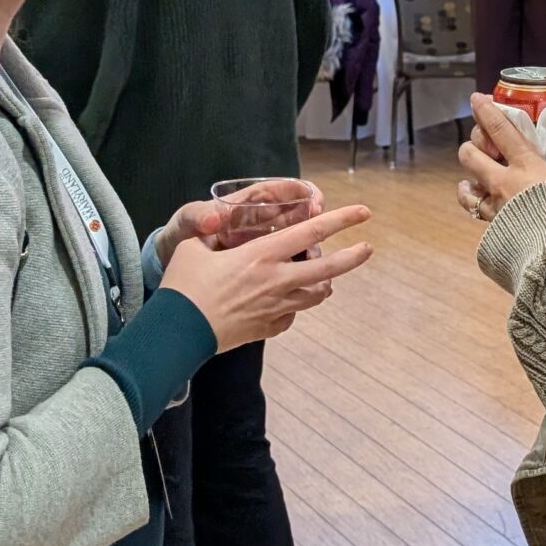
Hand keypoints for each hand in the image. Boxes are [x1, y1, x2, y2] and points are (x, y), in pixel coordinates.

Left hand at [157, 179, 326, 257]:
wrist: (172, 267)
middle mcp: (258, 224)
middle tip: (322, 222)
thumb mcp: (186, 225)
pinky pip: (286, 269)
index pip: (275, 192)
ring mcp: (262, 248)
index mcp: (242, 207)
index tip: (314, 200)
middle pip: (293, 215)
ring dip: (309, 249)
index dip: (297, 192)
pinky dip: (298, 274)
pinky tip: (308, 284)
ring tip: (315, 259)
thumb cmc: (181, 237)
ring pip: (296, 243)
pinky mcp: (262, 271)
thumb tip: (212, 220)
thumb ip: (198, 218)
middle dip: (312, 217)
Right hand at [161, 204, 372, 353]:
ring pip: (316, 295)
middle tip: (367, 248)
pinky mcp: (269, 328)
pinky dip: (295, 306)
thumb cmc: (184, 287)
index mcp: (262, 254)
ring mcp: (276, 307)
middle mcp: (277, 280)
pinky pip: (292, 315)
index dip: (340, 220)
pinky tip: (287, 301)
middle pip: (328, 267)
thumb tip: (216, 223)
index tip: (362, 213)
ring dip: (325, 283)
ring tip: (326, 277)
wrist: (179, 332)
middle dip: (353, 256)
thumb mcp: (194, 248)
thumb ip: (213, 233)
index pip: (311, 232)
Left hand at [458, 94, 545, 222]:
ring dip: (468, 175)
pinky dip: (472, 200)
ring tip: (474, 175)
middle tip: (481, 144)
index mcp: (526, 166)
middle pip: (471, 154)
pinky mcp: (491, 227)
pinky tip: (476, 197)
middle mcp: (503, 182)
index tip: (476, 99)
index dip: (485, 111)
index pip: (500, 130)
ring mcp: (494, 206)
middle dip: (472, 145)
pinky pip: (473, 208)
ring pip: (465, 184)